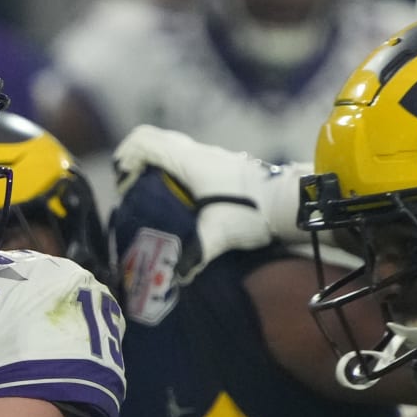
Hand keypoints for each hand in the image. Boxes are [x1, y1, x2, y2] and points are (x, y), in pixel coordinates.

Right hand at [112, 125, 305, 272]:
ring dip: (152, 166)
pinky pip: (182, 159)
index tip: (125, 185)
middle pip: (152, 140)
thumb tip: (176, 276)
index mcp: (189, 160)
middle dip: (134, 161)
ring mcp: (208, 156)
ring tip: (149, 197)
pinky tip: (176, 200)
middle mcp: (196, 151)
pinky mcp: (217, 165)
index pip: (144, 141)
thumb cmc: (255, 210)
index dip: (125, 158)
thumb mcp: (220, 233)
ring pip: (168, 148)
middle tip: (130, 190)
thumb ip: (195, 253)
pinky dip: (169, 171)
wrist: (291, 201)